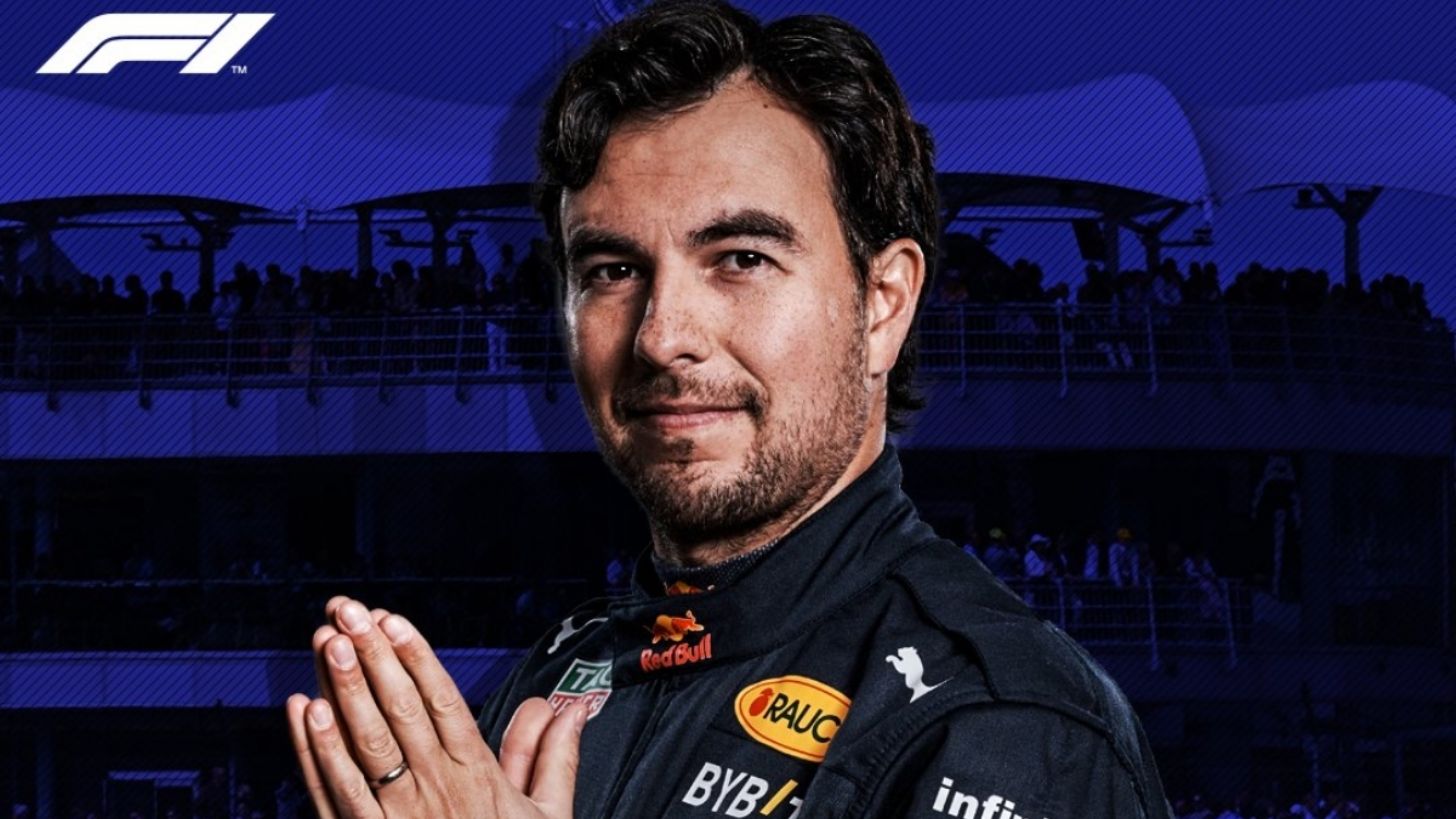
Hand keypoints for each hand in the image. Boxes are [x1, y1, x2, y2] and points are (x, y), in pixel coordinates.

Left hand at [287, 597, 585, 817]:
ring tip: (324, 646)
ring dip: (340, 692)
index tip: (394, 621)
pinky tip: (302, 710)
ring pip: (363, 745)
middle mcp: (434, 791)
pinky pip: (333, 791)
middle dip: (371, 658)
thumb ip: (554, 755)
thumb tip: (571, 706)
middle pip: (398, 713)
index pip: (442, 704)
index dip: (416, 659)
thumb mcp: (547, 814)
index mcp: (477, 776)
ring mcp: (394, 818)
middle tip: (349, 614)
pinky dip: (313, 750)